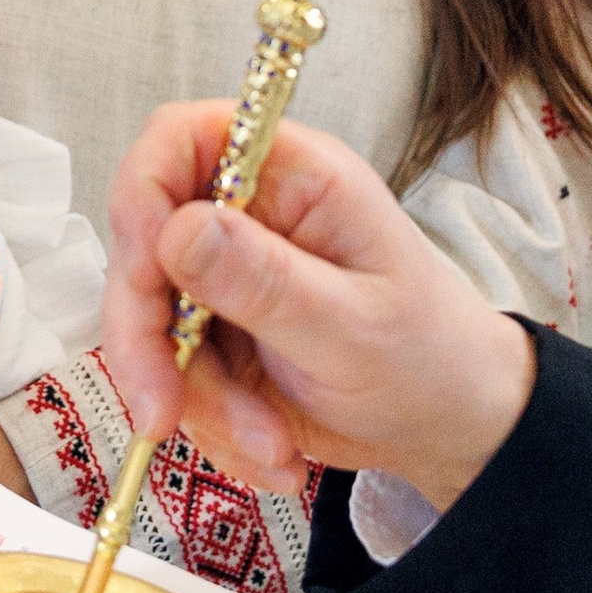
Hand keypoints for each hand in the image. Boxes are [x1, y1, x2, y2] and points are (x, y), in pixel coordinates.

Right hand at [104, 104, 535, 509]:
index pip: (179, 140)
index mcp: (292, 177)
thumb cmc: (429, 356)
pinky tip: (272, 452)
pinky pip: (173, 378)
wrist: (449, 426)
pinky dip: (213, 427)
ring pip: (149, 326)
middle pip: (142, 246)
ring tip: (270, 445)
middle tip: (163, 409)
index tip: (143, 271)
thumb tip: (178, 228)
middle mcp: (246, 217)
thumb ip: (265, 279)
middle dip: (144, 337)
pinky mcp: (214, 337)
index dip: (142, 193)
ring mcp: (223, 280)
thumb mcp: (353, 325)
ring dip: (196, 401)